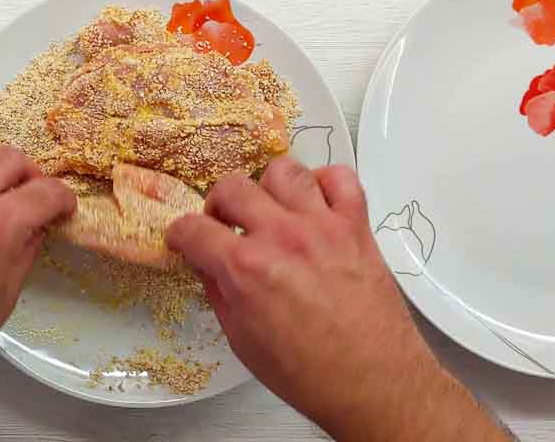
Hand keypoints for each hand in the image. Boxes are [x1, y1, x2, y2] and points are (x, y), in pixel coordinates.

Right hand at [167, 156, 510, 441]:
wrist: (374, 384)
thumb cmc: (309, 373)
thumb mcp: (242, 340)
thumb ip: (221, 293)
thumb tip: (210, 267)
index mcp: (245, 270)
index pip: (193, 229)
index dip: (180, 233)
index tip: (184, 238)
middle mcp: (281, 237)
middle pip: (232, 188)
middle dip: (218, 205)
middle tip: (224, 225)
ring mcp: (322, 227)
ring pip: (283, 170)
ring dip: (268, 188)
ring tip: (271, 211)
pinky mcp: (356, 227)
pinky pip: (341, 178)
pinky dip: (324, 183)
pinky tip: (315, 205)